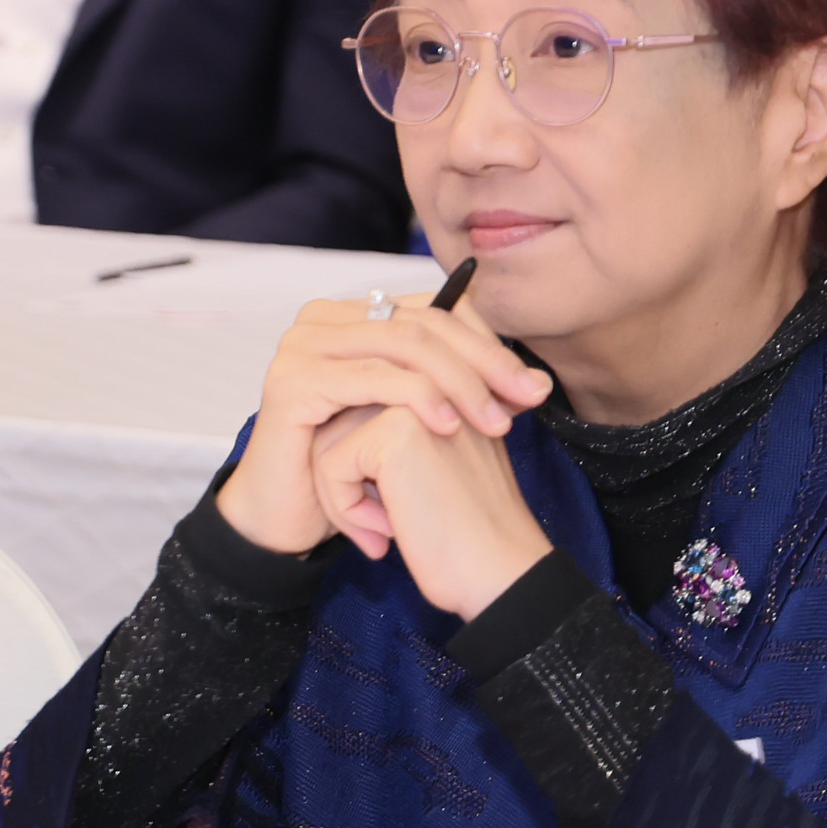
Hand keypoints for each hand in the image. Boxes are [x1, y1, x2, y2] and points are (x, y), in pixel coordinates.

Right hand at [215, 286, 549, 557]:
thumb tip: (536, 380)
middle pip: (421, 322)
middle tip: (527, 399)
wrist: (290, 518)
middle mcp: (322, 319)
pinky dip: (417, 398)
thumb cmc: (355, 471)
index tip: (532, 389)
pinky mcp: (292, 381)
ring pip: (402, 344)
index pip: (433, 310)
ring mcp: (302, 345)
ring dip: (460, 381)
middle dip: (484, 361)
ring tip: (494, 421)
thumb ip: (462, 393)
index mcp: (351, 317)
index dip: (487, 344)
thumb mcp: (414, 422)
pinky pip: (369, 379)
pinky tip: (449, 425)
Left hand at [307, 401, 556, 619]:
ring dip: (342, 498)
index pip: (359, 412)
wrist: (502, 575)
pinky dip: (346, 509)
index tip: (399, 509)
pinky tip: (388, 532)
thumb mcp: (435, 469)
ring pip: (325, 441)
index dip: (362, 470)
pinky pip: (329, 465)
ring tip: (383, 530)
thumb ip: (396, 437)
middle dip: (345, 481)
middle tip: (383, 526)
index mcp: (444, 387)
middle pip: (336, 422)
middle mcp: (429, 383)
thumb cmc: (468, 535)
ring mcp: (413, 400)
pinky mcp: (394, 430)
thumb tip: (330, 427)